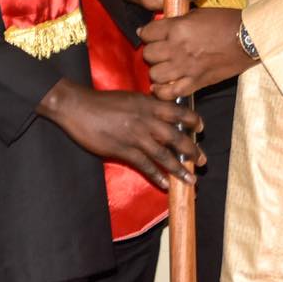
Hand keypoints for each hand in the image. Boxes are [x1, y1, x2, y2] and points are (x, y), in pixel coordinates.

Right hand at [37, 78, 204, 189]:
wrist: (79, 107)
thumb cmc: (103, 101)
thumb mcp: (131, 98)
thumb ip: (146, 106)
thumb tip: (159, 113)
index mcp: (148, 104)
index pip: (177, 111)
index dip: (192, 119)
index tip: (201, 127)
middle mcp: (146, 119)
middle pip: (176, 135)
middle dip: (191, 149)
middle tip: (203, 160)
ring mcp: (136, 136)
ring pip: (163, 153)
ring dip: (179, 168)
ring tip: (190, 179)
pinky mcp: (123, 149)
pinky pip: (144, 164)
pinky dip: (156, 175)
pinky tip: (165, 183)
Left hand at [139, 8, 251, 99]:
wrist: (248, 38)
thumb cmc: (225, 22)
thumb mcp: (197, 14)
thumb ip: (176, 22)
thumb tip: (157, 28)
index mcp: (177, 28)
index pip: (147, 33)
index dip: (148, 33)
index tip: (152, 35)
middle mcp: (177, 49)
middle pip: (148, 54)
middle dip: (152, 52)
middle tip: (160, 51)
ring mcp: (186, 68)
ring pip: (155, 75)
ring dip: (157, 70)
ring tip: (164, 67)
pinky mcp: (196, 82)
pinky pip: (169, 93)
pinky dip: (163, 91)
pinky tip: (163, 85)